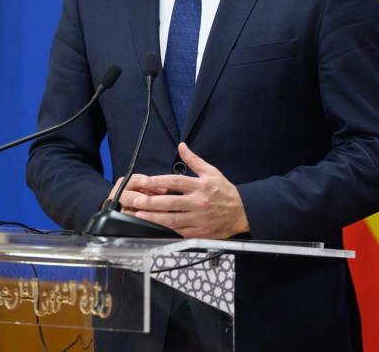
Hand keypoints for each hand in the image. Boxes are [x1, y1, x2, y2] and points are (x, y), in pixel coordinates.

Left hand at [117, 142, 249, 238]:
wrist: (242, 212)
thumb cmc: (225, 191)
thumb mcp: (211, 172)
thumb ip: (194, 160)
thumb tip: (181, 146)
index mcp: (200, 186)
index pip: (175, 182)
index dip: (158, 181)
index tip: (144, 181)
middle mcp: (198, 202)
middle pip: (171, 202)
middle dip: (151, 202)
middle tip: (136, 201)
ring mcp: (198, 219)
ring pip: (173, 220)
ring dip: (154, 218)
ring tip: (139, 215)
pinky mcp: (200, 232)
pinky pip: (180, 232)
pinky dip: (167, 231)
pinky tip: (154, 229)